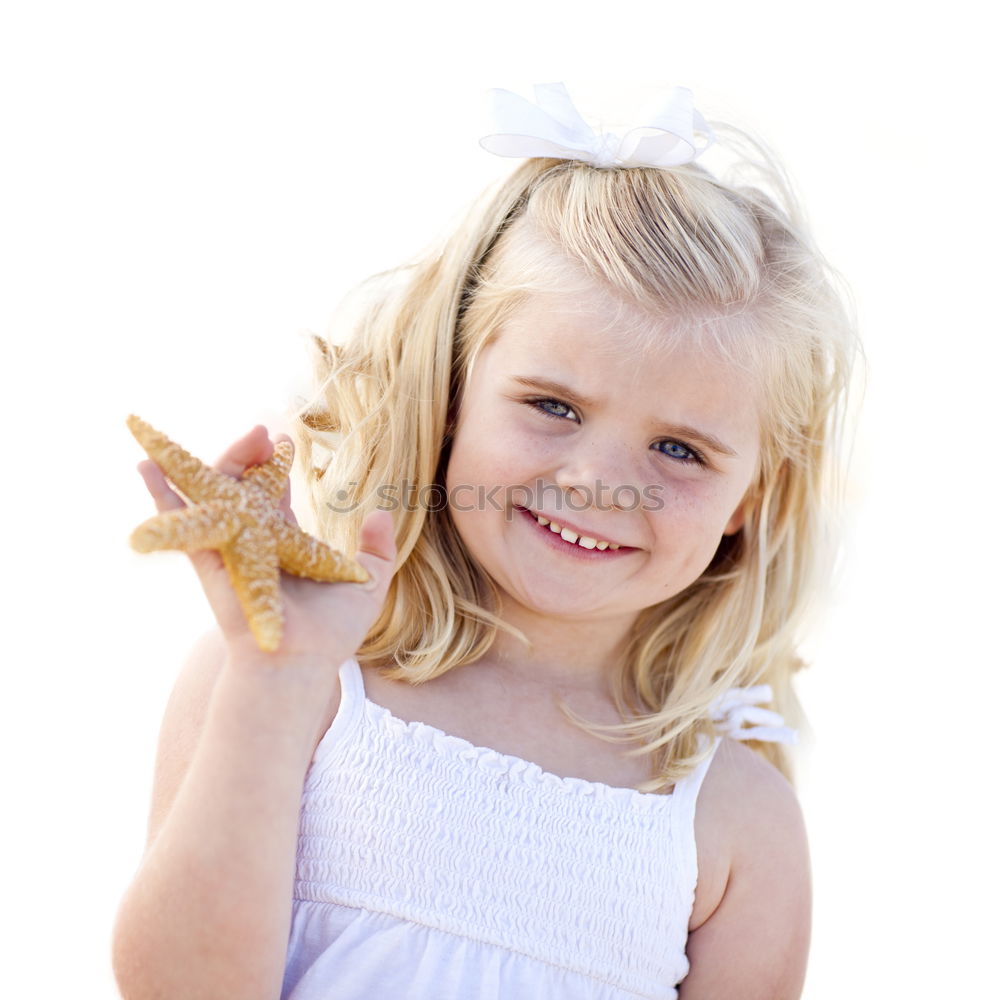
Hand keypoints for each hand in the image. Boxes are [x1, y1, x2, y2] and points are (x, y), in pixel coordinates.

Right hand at [137, 425, 395, 670]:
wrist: (300, 662)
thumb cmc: (331, 633)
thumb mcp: (366, 584)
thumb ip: (376, 550)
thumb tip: (381, 515)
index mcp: (282, 541)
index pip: (271, 494)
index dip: (273, 467)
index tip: (283, 443)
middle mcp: (251, 539)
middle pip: (241, 485)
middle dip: (249, 453)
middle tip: (266, 431)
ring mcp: (227, 545)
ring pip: (213, 493)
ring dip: (220, 459)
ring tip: (244, 436)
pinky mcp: (207, 558)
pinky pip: (179, 521)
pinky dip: (160, 495)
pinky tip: (146, 466)